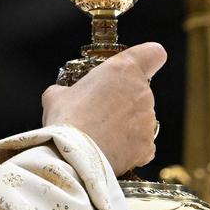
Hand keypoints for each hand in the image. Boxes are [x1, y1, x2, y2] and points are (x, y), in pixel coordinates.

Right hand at [41, 42, 166, 174]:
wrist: (74, 156)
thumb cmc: (66, 120)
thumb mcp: (55, 96)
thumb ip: (67, 90)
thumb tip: (63, 95)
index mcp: (122, 70)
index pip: (153, 53)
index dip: (145, 59)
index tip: (133, 68)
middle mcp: (142, 92)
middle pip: (140, 90)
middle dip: (123, 99)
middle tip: (97, 111)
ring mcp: (148, 121)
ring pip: (140, 118)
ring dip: (125, 124)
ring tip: (100, 134)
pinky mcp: (147, 146)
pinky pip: (143, 143)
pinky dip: (130, 146)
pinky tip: (111, 149)